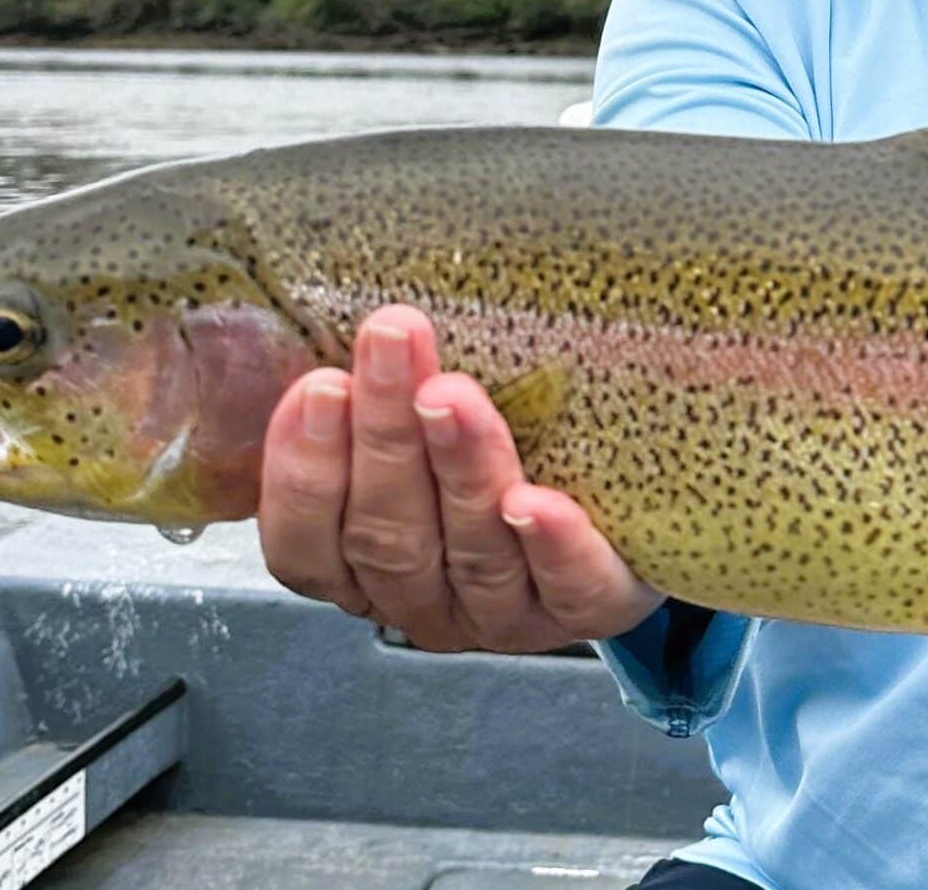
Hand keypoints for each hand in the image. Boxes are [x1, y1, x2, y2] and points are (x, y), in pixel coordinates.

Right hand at [258, 304, 661, 649]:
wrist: (624, 522)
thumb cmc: (505, 455)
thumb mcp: (421, 427)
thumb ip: (381, 394)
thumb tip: (356, 311)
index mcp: (364, 568)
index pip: (305, 545)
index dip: (304, 474)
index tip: (321, 385)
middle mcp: (426, 600)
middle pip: (387, 537)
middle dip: (385, 435)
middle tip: (390, 341)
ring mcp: (505, 615)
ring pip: (473, 553)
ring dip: (460, 469)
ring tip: (454, 396)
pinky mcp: (589, 612)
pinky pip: (569, 588)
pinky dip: (553, 546)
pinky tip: (539, 503)